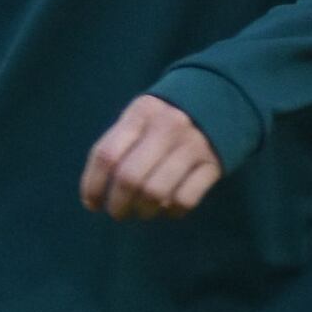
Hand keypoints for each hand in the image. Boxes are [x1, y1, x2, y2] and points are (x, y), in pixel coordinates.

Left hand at [80, 95, 224, 220]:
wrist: (219, 99)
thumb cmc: (165, 118)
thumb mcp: (140, 117)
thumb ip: (117, 146)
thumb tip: (94, 194)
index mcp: (141, 114)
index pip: (107, 155)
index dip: (93, 185)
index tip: (92, 203)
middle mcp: (167, 127)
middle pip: (130, 178)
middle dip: (118, 205)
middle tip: (118, 212)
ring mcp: (193, 146)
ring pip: (156, 193)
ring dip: (143, 211)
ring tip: (142, 211)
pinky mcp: (213, 165)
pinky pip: (185, 200)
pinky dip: (172, 211)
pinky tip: (168, 207)